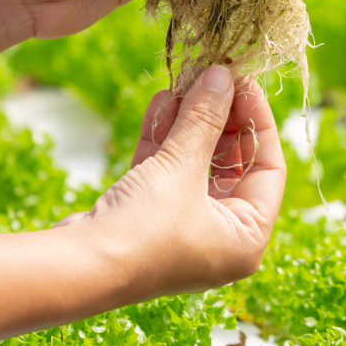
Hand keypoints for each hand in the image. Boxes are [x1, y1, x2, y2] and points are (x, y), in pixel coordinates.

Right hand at [0, 67, 285, 345]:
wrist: (74, 270)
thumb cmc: (143, 229)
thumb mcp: (181, 167)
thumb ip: (205, 118)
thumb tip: (223, 75)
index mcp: (246, 237)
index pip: (270, 168)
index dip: (259, 120)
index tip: (245, 82)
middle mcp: (220, 238)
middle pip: (232, 163)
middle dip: (220, 117)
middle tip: (214, 76)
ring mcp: (182, 230)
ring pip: (195, 164)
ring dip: (190, 122)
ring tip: (186, 80)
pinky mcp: (147, 220)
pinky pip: (165, 172)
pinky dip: (164, 139)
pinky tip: (161, 101)